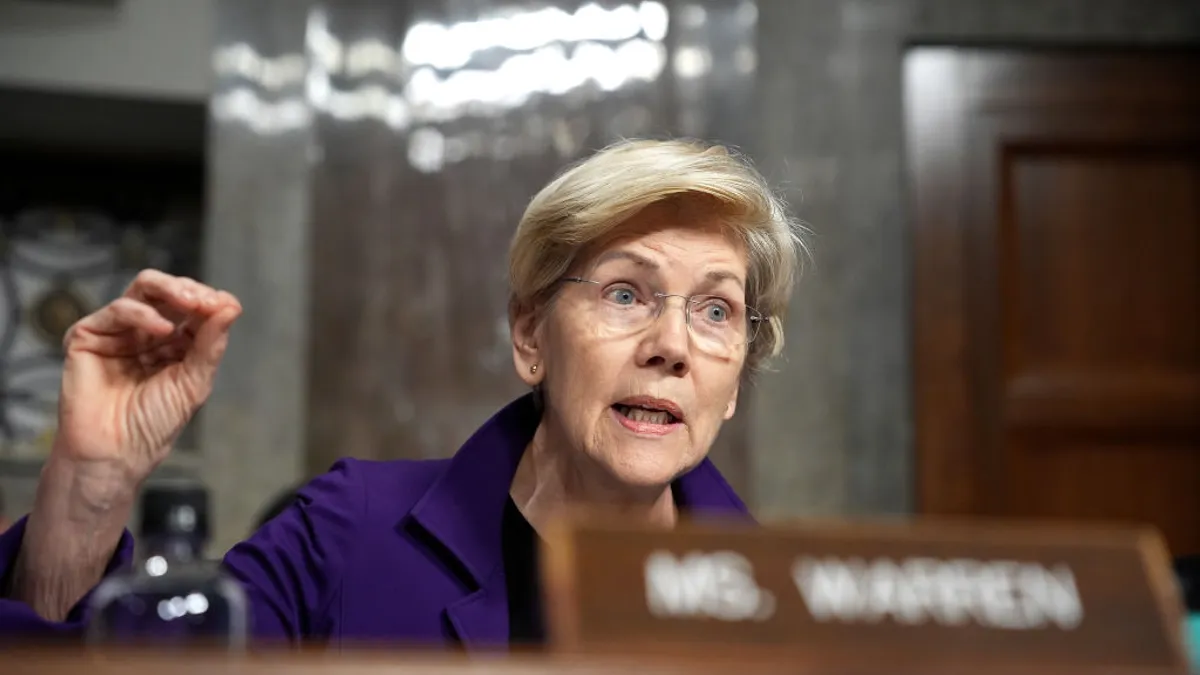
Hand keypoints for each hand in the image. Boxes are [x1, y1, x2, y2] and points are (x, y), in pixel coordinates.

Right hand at [52, 270, 241, 486]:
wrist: (115, 452)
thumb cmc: (153, 424)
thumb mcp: (194, 381)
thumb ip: (211, 343)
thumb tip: (232, 305)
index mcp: (175, 343)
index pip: (193, 309)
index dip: (210, 301)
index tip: (226, 305)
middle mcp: (146, 333)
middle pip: (168, 291)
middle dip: (190, 290)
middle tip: (205, 300)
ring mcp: (118, 333)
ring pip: (143, 290)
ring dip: (171, 290)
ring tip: (190, 303)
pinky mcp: (89, 336)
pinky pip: (117, 310)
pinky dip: (142, 313)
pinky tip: (161, 329)